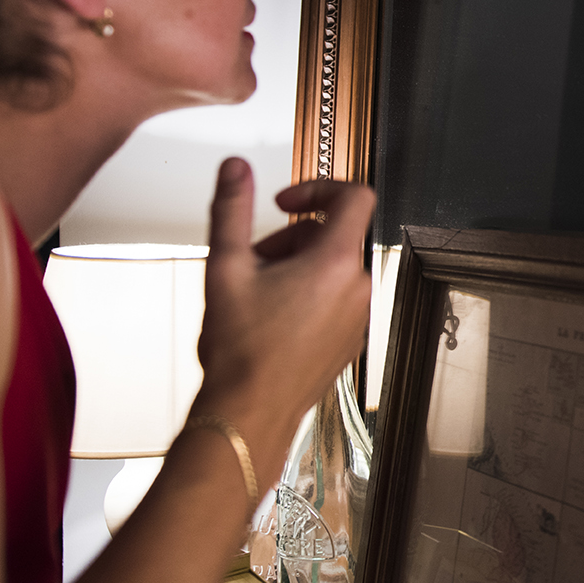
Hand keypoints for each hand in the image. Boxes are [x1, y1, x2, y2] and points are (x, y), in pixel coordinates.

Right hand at [194, 158, 374, 482]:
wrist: (249, 412)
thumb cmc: (242, 352)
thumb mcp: (226, 266)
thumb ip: (231, 208)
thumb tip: (235, 170)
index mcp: (335, 264)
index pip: (355, 196)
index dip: (319, 187)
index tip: (288, 201)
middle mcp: (357, 289)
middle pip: (335, 235)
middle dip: (293, 235)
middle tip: (257, 256)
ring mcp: (357, 318)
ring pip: (334, 268)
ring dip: (298, 265)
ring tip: (258, 291)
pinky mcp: (350, 341)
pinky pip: (336, 299)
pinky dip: (309, 294)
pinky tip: (272, 316)